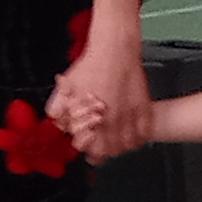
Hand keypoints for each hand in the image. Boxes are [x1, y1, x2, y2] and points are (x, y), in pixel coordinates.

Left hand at [53, 33, 152, 159]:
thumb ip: (58, 109)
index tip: (88, 148)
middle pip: (112, 151)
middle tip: (101, 145)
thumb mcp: (66, 87)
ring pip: (129, 144)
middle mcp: (114, 121)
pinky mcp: (144, 108)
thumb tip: (57, 122)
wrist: (114, 51)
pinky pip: (144, 132)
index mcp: (94, 118)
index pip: (94, 150)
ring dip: (122, 146)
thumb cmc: (92, 66)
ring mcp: (131, 115)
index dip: (89, 151)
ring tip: (116, 141)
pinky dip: (139, 137)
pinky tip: (132, 134)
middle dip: (105, 151)